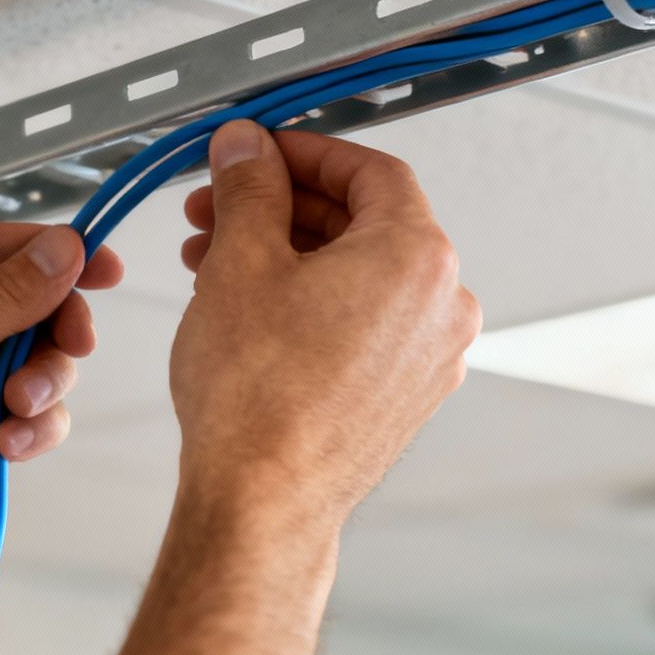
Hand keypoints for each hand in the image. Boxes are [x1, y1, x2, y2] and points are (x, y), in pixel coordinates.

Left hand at [0, 224, 121, 586]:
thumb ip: (6, 295)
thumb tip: (65, 246)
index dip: (51, 253)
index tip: (106, 266)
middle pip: (24, 303)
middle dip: (52, 329)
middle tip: (77, 345)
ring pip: (36, 359)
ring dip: (42, 384)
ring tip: (18, 411)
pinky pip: (31, 412)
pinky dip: (32, 427)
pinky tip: (9, 447)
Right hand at [171, 121, 479, 527]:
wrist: (263, 504)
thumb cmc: (259, 401)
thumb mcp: (240, 262)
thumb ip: (249, 189)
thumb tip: (247, 151)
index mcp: (418, 259)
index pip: (370, 170)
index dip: (305, 152)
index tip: (259, 152)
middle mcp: (441, 306)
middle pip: (364, 223)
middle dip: (283, 208)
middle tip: (220, 206)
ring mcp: (428, 356)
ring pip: (357, 276)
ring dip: (287, 255)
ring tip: (214, 260)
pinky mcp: (404, 395)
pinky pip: (361, 323)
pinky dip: (310, 302)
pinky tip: (246, 307)